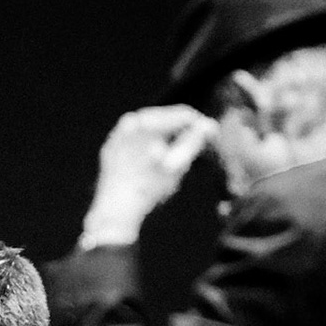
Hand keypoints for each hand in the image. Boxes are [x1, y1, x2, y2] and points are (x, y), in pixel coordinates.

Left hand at [81, 105, 218, 245]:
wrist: (117, 211)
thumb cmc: (149, 188)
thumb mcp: (178, 164)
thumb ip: (195, 141)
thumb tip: (209, 126)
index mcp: (147, 122)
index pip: (184, 114)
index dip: (201, 125)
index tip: (213, 137)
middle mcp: (130, 122)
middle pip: (166, 120)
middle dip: (184, 132)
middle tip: (199, 148)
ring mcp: (118, 135)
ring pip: (151, 131)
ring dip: (167, 140)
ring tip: (178, 158)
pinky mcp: (112, 149)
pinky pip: (136, 142)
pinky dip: (149, 148)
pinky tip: (157, 163)